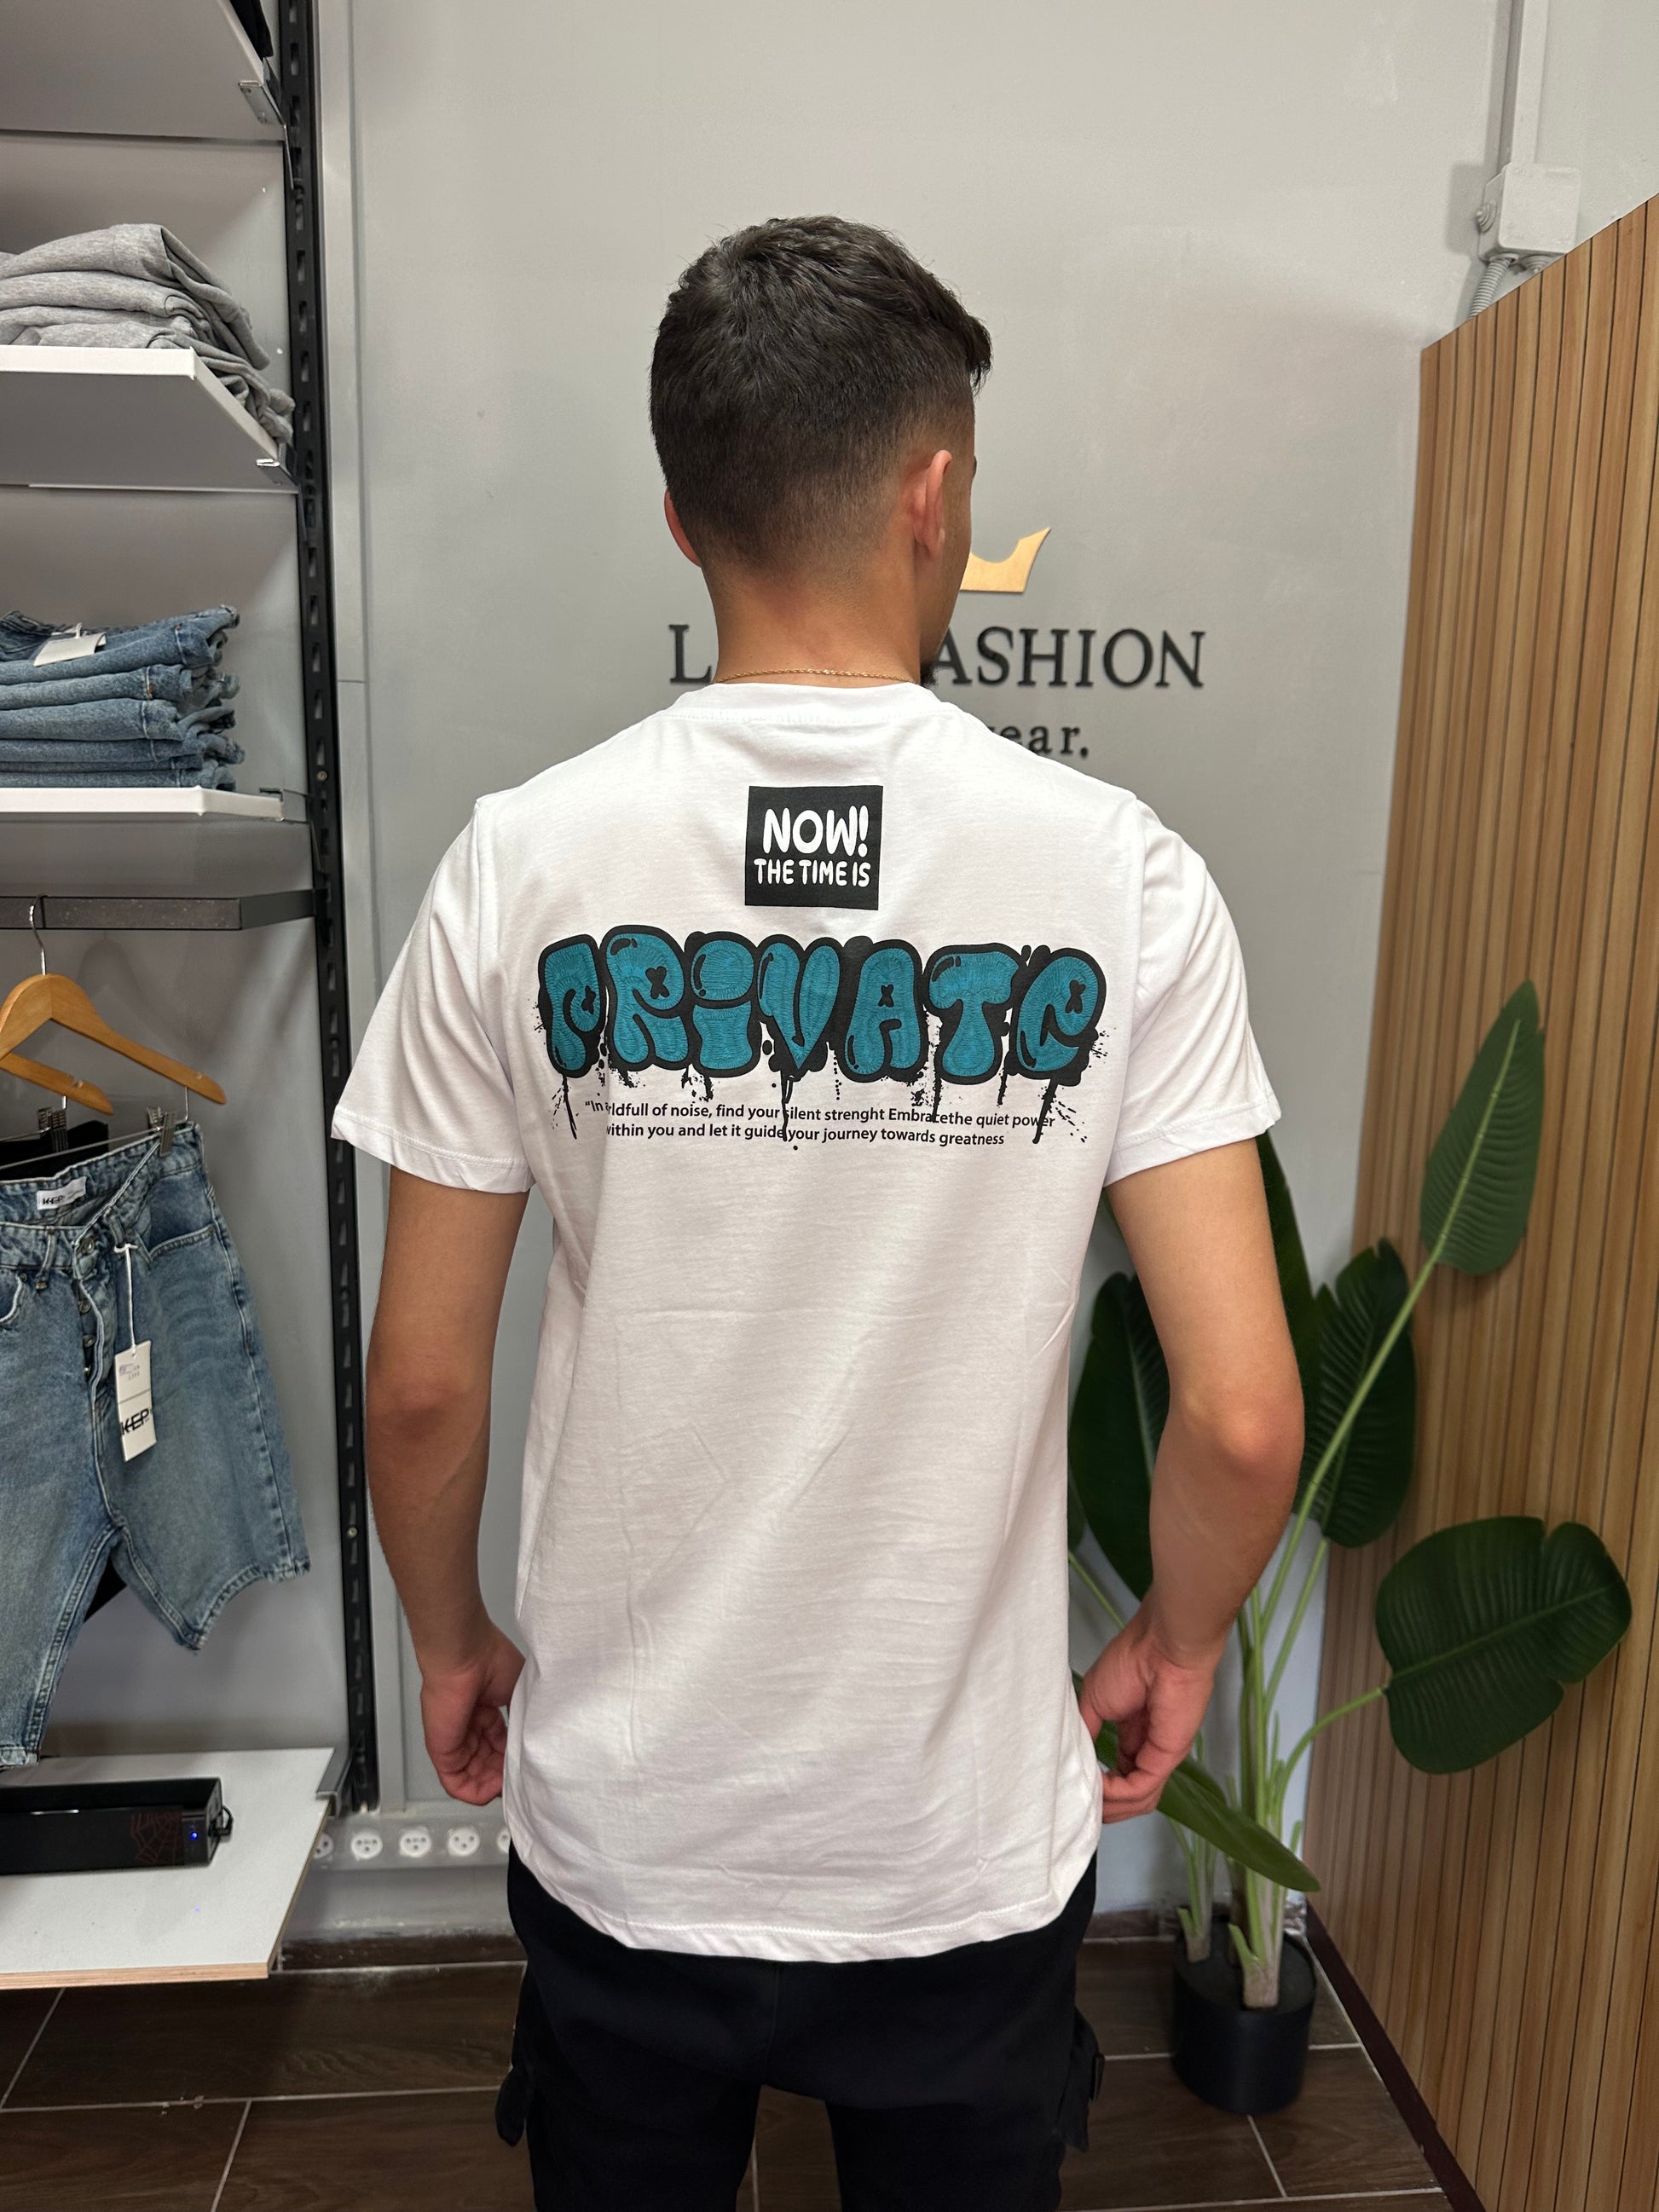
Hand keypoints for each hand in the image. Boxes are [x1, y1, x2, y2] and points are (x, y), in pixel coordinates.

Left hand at [419, 1622, 524, 1804]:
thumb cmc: (494, 1663)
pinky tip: (496, 1790)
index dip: (516, 1757)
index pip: (501, 1747)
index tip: (532, 1762)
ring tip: (513, 1782)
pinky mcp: (443, 1753)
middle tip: (525, 1775)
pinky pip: (458, 1785)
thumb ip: (524, 1719)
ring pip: (476, 1778)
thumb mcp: (520, 1691)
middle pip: (489, 1765)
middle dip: (508, 1774)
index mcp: (486, 1712)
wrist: (467, 1655)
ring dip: (497, 1786)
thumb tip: (534, 1742)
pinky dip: (478, 1793)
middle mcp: (470, 1729)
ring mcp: (456, 1742)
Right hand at [1078, 1601, 1222, 1824]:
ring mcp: (1159, 1756)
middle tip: (1080, 1809)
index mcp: (1133, 1732)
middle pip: (1129, 1794)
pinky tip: (1098, 1790)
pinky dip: (1116, 1794)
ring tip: (1087, 1804)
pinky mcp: (1165, 1758)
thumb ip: (1084, 1733)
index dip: (1099, 1788)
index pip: (1119, 1774)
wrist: (1161, 1648)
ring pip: (1137, 1800)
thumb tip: (1073, 1762)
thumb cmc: (1130, 1664)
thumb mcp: (1093, 1700)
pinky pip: (1140, 1788)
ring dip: (1110, 1807)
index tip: (1077, 1791)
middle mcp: (1147, 1749)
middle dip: (1105, 1807)